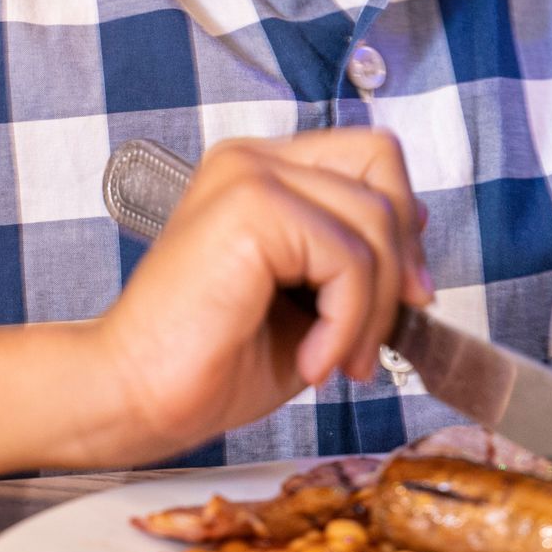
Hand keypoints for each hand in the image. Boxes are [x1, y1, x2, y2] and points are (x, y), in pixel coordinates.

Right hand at [89, 129, 430, 457]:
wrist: (132, 396)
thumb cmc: (211, 361)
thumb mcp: (309, 304)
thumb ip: (356, 264)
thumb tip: (419, 251)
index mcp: (262, 171)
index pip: (371, 155)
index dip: (402, 223)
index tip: (403, 296)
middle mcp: (253, 159)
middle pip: (384, 167)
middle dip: (401, 260)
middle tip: (378, 336)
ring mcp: (249, 175)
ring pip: (375, 220)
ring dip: (373, 311)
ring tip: (337, 362)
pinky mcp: (250, 207)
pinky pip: (349, 258)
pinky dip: (346, 323)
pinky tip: (312, 361)